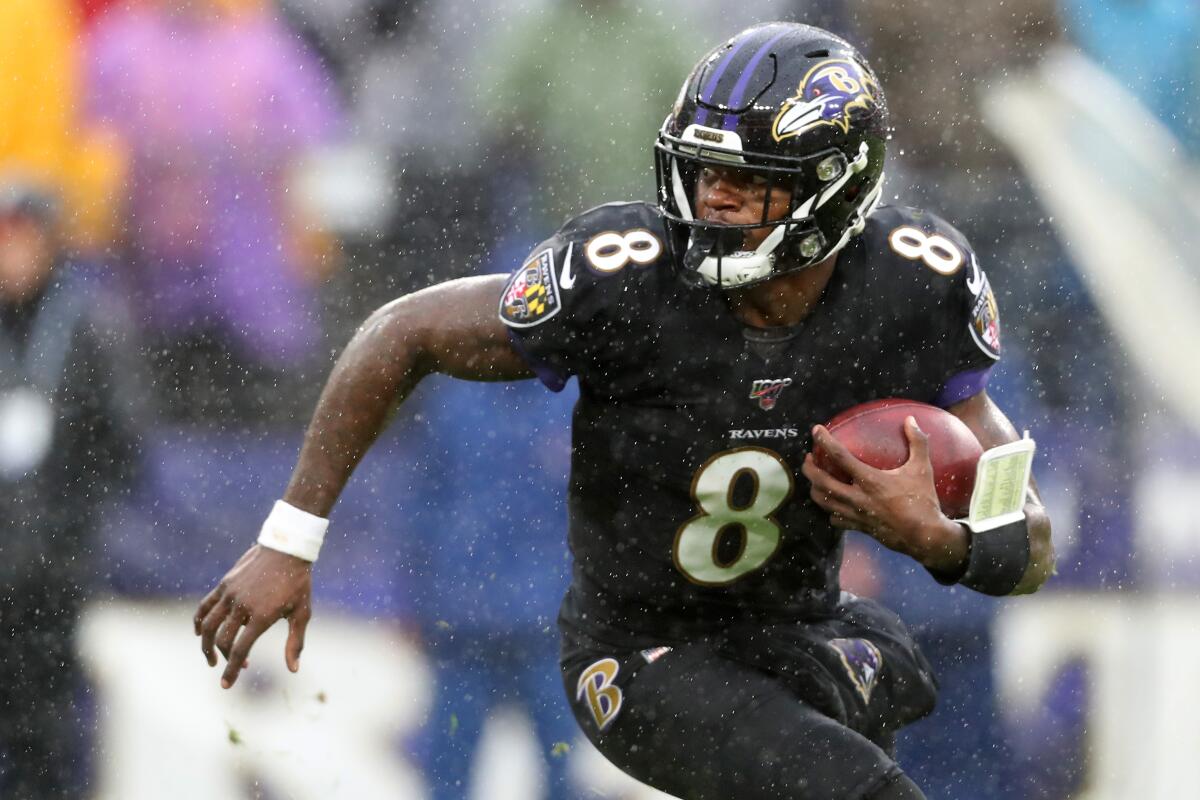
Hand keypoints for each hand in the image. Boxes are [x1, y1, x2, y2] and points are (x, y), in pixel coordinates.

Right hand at [194, 544, 312, 688]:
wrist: (287, 548)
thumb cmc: (298, 583)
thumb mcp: (302, 613)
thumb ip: (295, 642)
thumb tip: (293, 670)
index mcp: (261, 616)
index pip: (240, 650)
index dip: (231, 670)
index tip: (226, 685)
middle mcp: (242, 606)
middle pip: (222, 641)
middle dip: (225, 659)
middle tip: (234, 666)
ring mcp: (230, 594)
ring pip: (207, 626)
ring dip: (205, 645)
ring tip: (211, 658)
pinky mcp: (224, 584)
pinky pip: (204, 607)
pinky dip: (198, 622)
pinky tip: (198, 633)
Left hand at [801, 416, 967, 572]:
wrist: (925, 537)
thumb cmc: (923, 501)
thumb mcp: (922, 469)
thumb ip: (917, 442)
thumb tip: (911, 419)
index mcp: (870, 481)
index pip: (840, 456)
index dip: (825, 441)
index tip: (816, 430)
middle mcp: (857, 498)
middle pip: (821, 482)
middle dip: (809, 468)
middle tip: (808, 458)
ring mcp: (855, 514)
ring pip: (823, 501)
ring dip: (814, 488)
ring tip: (815, 479)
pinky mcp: (858, 527)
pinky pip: (835, 519)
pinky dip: (830, 510)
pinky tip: (833, 504)